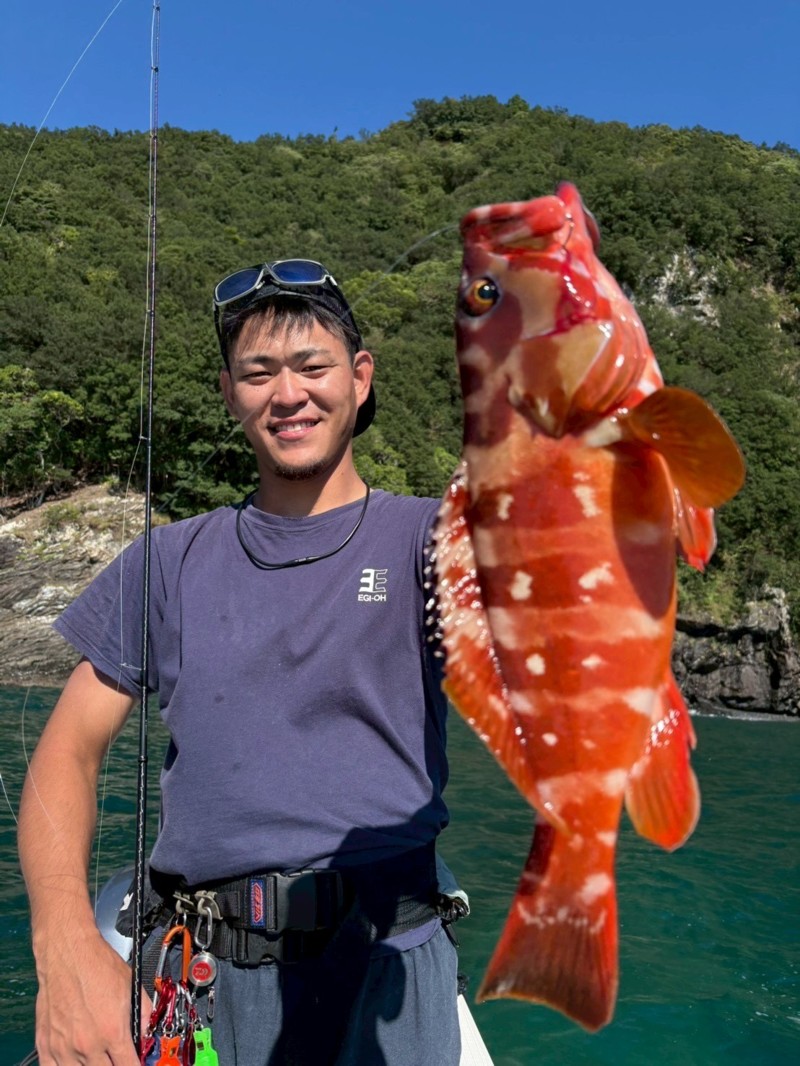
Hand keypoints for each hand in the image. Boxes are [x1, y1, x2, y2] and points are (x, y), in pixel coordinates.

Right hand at [33, 930, 151, 1064]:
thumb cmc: (97, 965)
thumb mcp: (132, 986)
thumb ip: (144, 1014)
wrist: (68, 952)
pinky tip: (74, 1061)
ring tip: (97, 1057)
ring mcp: (64, 1048)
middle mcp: (88, 1044)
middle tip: (116, 1057)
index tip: (136, 1063)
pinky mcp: (46, 1044)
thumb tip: (147, 1033)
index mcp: (112, 1032)